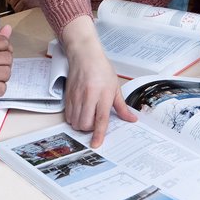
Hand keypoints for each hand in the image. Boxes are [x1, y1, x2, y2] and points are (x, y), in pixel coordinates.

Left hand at [7, 0, 39, 11]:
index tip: (11, 1)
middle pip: (12, 2)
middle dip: (14, 5)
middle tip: (18, 6)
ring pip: (16, 8)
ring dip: (19, 10)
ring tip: (23, 10)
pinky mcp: (30, 5)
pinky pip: (23, 11)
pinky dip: (25, 12)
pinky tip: (28, 11)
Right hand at [61, 17, 136, 147]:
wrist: (85, 56)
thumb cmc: (101, 69)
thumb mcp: (115, 87)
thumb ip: (122, 106)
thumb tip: (131, 118)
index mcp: (103, 95)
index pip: (101, 119)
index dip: (98, 134)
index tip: (96, 143)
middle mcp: (88, 97)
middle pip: (85, 124)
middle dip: (89, 129)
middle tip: (94, 122)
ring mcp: (76, 96)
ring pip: (75, 121)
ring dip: (81, 125)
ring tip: (87, 117)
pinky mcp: (68, 96)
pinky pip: (68, 115)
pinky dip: (73, 119)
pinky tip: (79, 112)